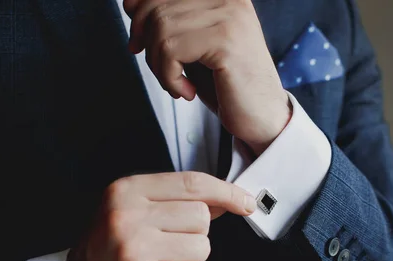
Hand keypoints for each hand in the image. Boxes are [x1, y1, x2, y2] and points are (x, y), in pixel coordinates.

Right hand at [66, 172, 256, 260]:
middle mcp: (129, 216)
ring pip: (202, 247)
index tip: (245, 201)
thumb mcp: (132, 212)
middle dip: (195, 234)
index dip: (226, 191)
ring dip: (190, 260)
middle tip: (167, 245)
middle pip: (201, 217)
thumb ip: (176, 202)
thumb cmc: (108, 249)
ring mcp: (135, 249)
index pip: (191, 183)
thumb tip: (227, 200)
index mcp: (126, 191)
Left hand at [123, 0, 291, 155]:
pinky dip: (169, 78)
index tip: (140, 43)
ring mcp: (229, 15)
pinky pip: (171, 50)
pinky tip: (187, 90)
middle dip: (146, 43)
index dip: (139, 13)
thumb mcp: (194, 46)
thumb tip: (129, 3)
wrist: (263, 117)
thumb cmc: (228, 85)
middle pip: (155, 6)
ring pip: (160, 29)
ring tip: (178, 83)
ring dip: (159, 66)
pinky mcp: (225, 40)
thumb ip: (169, 22)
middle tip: (162, 70)